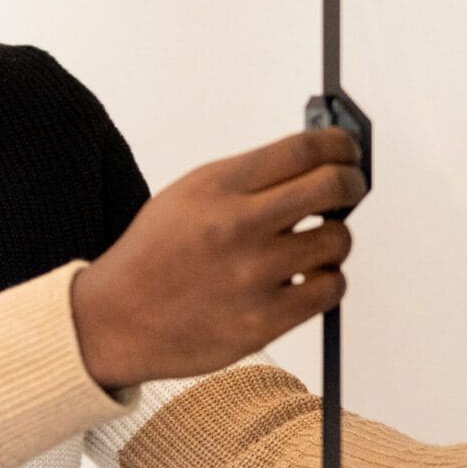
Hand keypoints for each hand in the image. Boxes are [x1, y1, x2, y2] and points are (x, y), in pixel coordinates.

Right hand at [70, 128, 366, 389]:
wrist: (114, 319)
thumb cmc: (158, 253)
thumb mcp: (191, 195)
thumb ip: (250, 180)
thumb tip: (320, 165)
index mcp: (218, 186)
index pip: (304, 149)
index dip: (340, 145)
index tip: (349, 152)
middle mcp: (237, 225)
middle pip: (333, 187)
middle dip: (352, 184)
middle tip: (349, 190)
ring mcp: (252, 275)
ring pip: (337, 241)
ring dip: (333, 240)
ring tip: (311, 246)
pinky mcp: (263, 321)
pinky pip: (330, 290)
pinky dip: (326, 281)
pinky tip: (304, 280)